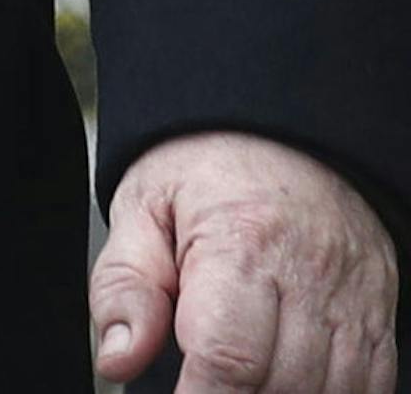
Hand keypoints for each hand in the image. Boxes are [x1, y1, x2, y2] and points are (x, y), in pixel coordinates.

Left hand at [94, 131, 397, 392]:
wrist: (281, 128)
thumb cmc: (207, 166)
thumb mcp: (143, 203)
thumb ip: (125, 284)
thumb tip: (117, 357)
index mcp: (241, 241)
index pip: (227, 361)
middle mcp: (308, 273)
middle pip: (278, 386)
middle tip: (202, 379)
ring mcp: (353, 297)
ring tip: (241, 375)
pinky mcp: (379, 313)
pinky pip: (369, 386)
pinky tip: (288, 380)